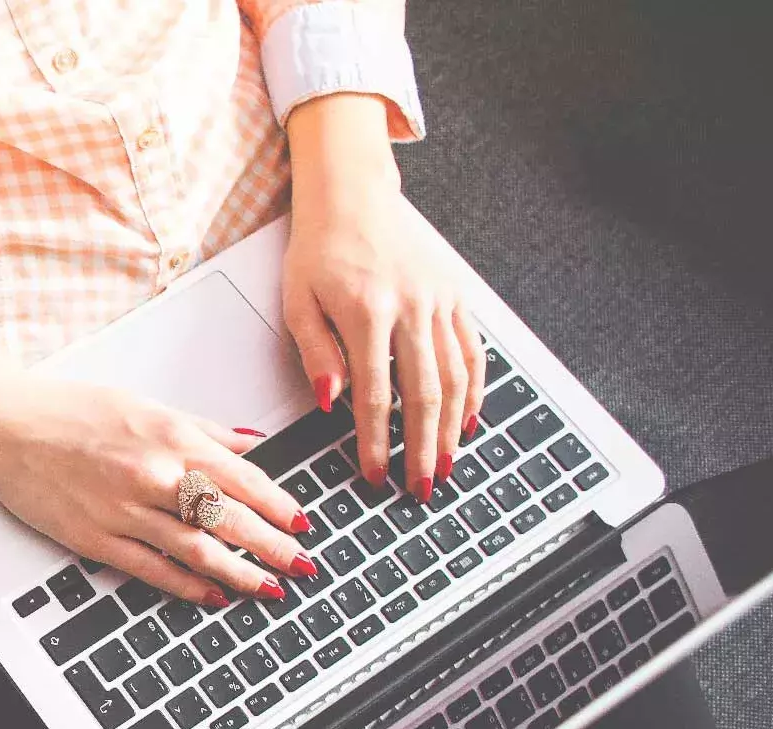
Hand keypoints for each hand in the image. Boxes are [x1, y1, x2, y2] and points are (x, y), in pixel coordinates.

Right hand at [0, 375, 314, 605]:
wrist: (6, 426)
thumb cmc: (69, 411)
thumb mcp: (145, 406)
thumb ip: (202, 429)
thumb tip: (250, 444)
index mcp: (171, 438)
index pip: (244, 479)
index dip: (280, 507)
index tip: (303, 525)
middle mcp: (154, 475)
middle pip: (231, 519)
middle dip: (275, 547)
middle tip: (303, 566)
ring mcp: (125, 511)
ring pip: (199, 550)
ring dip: (241, 573)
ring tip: (270, 589)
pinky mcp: (96, 539)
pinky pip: (154, 569)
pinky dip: (189, 585)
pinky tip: (213, 595)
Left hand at [284, 95, 484, 500]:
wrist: (352, 196)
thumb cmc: (318, 250)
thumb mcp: (297, 301)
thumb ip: (315, 353)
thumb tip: (331, 403)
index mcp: (367, 312)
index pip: (375, 395)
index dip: (376, 442)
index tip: (374, 474)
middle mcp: (411, 307)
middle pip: (424, 394)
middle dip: (423, 448)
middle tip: (422, 487)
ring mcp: (439, 301)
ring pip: (456, 377)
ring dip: (452, 428)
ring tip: (446, 465)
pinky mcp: (455, 295)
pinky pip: (472, 350)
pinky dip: (474, 389)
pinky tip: (468, 420)